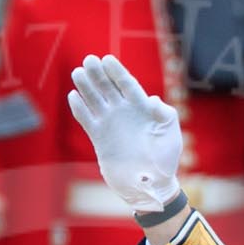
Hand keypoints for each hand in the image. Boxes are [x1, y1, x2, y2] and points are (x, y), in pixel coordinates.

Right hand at [67, 54, 182, 212]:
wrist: (151, 184)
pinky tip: (73, 96)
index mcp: (141, 107)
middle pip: (108, 87)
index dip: (116, 72)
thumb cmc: (166, 159)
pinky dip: (80, 109)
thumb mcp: (170, 133)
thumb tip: (151, 100)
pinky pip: (87, 119)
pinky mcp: (99, 138)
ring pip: (95, 100)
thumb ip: (165, 114)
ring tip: (77, 73)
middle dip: (98, 74)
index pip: (126, 84)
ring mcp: (110, 124)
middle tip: (88, 60)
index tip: (107, 60)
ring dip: (86, 87)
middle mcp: (124, 112)